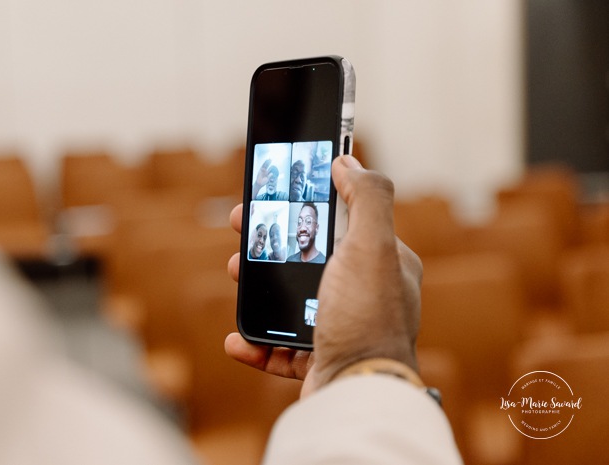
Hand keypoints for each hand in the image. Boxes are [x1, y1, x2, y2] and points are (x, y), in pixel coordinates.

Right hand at [226, 155, 422, 396]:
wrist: (358, 392)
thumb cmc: (366, 317)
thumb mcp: (373, 245)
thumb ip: (367, 197)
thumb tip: (348, 161)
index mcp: (381, 263)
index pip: (340, 222)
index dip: (305, 205)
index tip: (274, 196)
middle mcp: (364, 294)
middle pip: (308, 259)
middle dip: (271, 245)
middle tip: (241, 233)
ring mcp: (341, 328)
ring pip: (290, 301)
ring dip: (257, 289)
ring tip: (236, 275)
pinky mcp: (320, 360)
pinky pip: (281, 348)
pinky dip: (256, 343)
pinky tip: (237, 338)